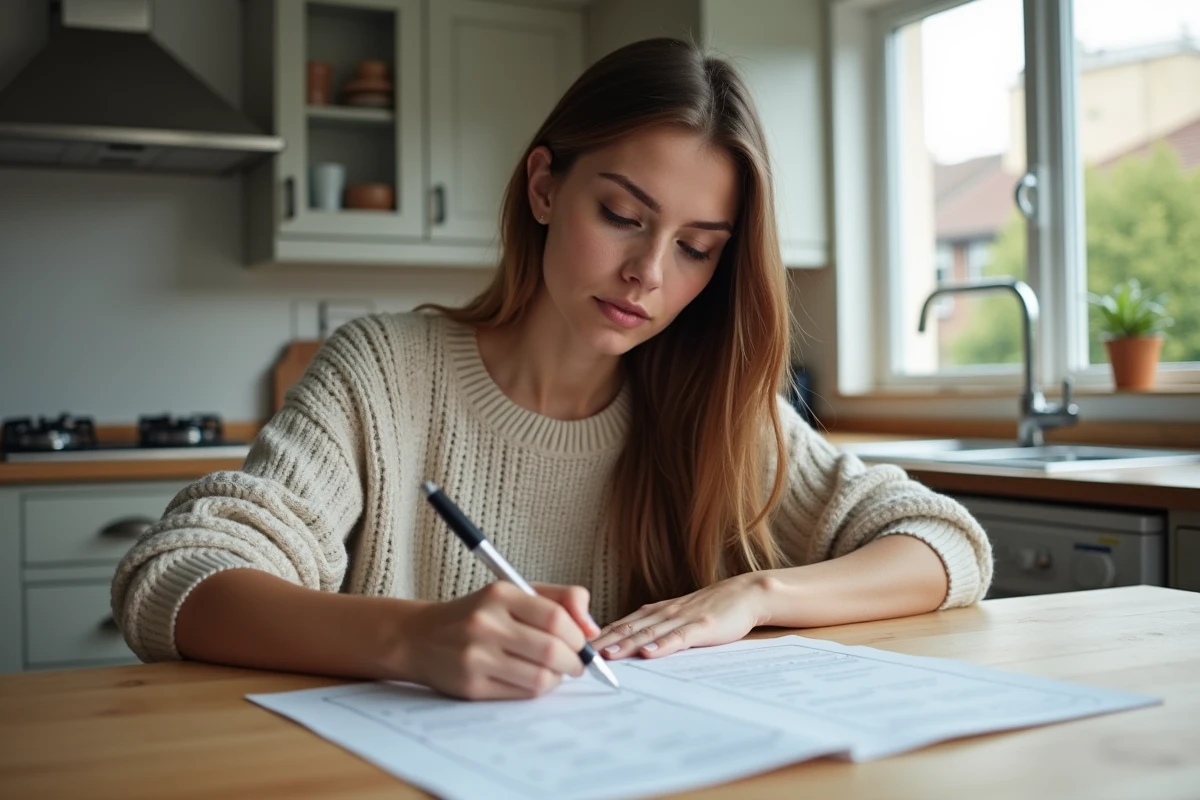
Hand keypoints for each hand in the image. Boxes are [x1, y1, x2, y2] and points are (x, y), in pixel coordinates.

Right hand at [402, 582, 600, 700]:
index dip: (577, 635)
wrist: (420, 637)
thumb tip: (592, 628)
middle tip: (575, 663)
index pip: (556, 617)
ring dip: (558, 678)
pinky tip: (532, 679)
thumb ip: (559, 599)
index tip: (581, 641)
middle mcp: (485, 623)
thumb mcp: (513, 593)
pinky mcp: (471, 686)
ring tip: (554, 671)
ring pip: (540, 678)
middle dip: (574, 661)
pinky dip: (537, 689)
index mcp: (499, 594)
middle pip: (552, 650)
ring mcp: (476, 657)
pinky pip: (521, 694)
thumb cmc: (477, 614)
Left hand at [590, 573, 770, 659]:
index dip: (596, 638)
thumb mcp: (675, 618)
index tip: (573, 649)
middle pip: (626, 629)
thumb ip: (651, 629)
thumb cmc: (709, 609)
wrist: (744, 594)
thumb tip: (623, 647)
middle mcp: (662, 613)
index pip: (618, 626)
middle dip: (602, 643)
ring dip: (626, 644)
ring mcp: (682, 618)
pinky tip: (649, 653)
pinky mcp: (702, 626)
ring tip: (607, 656)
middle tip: (578, 655)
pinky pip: (679, 637)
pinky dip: (662, 645)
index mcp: (653, 612)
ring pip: (648, 632)